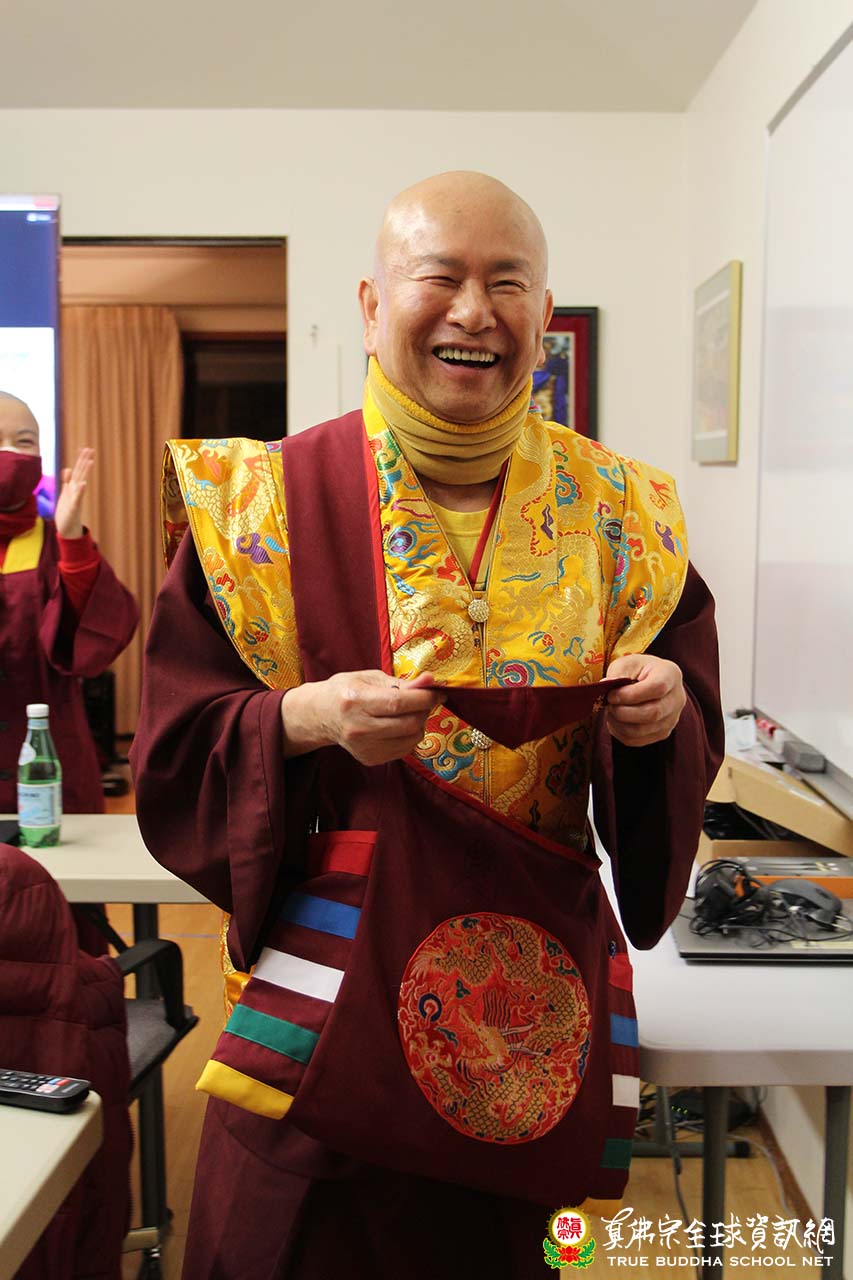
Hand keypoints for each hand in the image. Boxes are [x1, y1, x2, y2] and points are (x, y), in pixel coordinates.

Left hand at [54, 447, 94, 538]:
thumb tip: (67, 468)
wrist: (67, 528)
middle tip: (91, 450)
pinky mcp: (74, 507)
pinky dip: (80, 491)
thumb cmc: (67, 511)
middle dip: (85, 462)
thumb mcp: (65, 493)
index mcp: (73, 487)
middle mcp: (75, 491)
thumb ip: (66, 481)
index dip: (81, 460)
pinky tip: (83, 483)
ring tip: (90, 462)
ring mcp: (76, 498)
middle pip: (81, 473)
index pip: (78, 470)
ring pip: (80, 482)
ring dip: (85, 472)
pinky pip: (77, 498)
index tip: (86, 449)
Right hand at [281, 670, 440, 764]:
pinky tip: (400, 725)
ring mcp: (364, 747)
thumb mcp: (370, 678)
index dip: (424, 698)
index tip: (437, 692)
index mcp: (355, 700)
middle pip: (408, 723)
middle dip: (425, 710)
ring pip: (411, 738)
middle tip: (425, 700)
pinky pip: (405, 749)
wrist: (321, 716)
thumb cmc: (346, 690)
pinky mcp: (370, 759)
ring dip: (419, 723)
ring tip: (409, 712)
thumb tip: (430, 681)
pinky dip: (410, 736)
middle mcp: (358, 727)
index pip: (398, 703)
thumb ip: (402, 682)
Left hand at [604, 653, 685, 746]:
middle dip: (623, 712)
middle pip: (652, 713)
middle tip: (608, 705)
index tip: (611, 695)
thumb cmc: (638, 670)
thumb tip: (605, 686)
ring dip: (619, 724)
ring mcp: (672, 719)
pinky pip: (638, 740)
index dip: (631, 694)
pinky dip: (621, 733)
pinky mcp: (662, 733)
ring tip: (610, 712)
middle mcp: (677, 699)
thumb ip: (617, 673)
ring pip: (643, 730)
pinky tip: (615, 721)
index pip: (657, 688)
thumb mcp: (627, 663)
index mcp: (670, 675)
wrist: (651, 681)